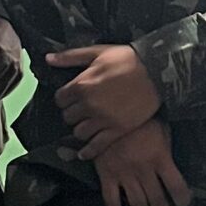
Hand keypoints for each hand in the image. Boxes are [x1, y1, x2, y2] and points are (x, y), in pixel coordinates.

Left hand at [50, 43, 162, 157]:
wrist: (157, 71)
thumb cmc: (127, 59)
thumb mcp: (97, 52)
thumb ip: (70, 57)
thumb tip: (48, 58)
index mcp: (82, 85)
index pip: (60, 99)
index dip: (64, 98)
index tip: (71, 97)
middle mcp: (89, 105)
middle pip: (68, 117)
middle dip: (72, 113)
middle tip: (80, 110)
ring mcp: (103, 119)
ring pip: (79, 132)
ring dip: (80, 129)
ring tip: (87, 124)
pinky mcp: (117, 130)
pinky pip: (96, 146)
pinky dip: (87, 152)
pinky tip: (84, 153)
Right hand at [92, 118, 191, 205]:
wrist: (109, 109)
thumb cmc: (139, 118)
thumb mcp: (160, 128)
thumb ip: (166, 148)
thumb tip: (172, 165)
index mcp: (160, 157)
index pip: (177, 187)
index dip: (182, 200)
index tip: (183, 204)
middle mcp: (144, 169)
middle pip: (157, 200)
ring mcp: (124, 173)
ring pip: (137, 204)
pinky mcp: (107, 174)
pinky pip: (111, 200)